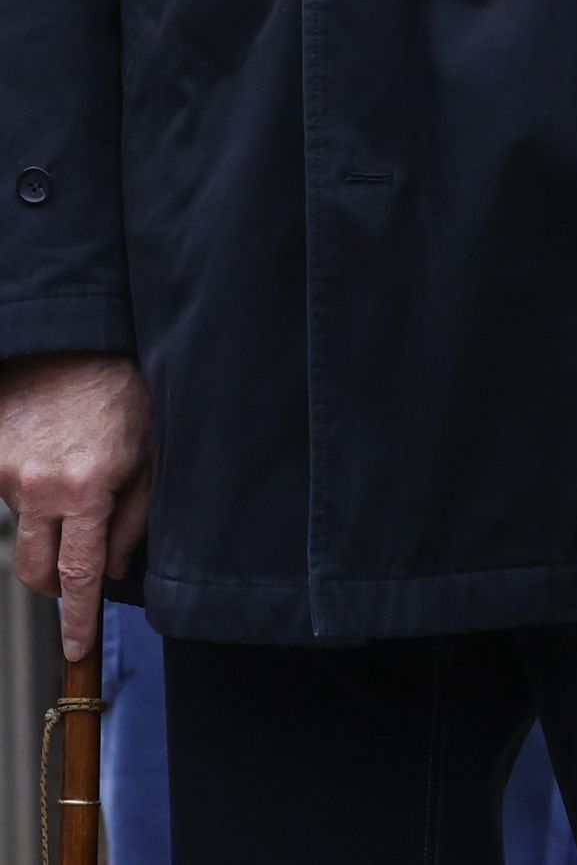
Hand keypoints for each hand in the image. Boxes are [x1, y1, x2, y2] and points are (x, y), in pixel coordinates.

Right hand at [0, 355, 151, 659]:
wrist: (75, 342)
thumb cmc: (121, 394)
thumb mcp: (148, 456)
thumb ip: (134, 520)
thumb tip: (114, 570)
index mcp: (86, 489)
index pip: (79, 575)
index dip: (78, 618)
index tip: (75, 648)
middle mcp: (40, 487)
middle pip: (36, 571)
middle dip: (57, 583)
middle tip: (78, 567)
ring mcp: (8, 473)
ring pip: (23, 532)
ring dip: (46, 525)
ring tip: (73, 478)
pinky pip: (9, 497)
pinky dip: (30, 492)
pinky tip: (50, 459)